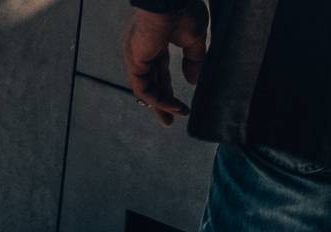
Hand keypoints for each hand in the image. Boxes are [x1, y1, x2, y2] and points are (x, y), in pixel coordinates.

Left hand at [125, 2, 208, 125]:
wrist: (173, 0)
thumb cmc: (184, 10)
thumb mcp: (195, 39)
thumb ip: (194, 61)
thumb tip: (193, 81)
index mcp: (156, 44)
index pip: (160, 72)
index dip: (169, 89)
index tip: (181, 106)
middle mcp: (144, 52)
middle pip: (151, 84)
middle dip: (161, 103)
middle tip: (169, 120)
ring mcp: (137, 57)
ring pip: (146, 88)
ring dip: (159, 105)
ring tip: (172, 119)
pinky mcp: (135, 61)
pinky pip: (144, 88)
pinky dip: (157, 100)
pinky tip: (172, 107)